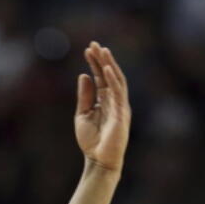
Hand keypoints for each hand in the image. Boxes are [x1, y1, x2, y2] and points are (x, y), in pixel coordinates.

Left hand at [74, 41, 130, 173]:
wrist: (98, 159)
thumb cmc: (91, 141)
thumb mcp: (83, 115)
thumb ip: (85, 96)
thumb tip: (84, 75)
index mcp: (105, 100)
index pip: (101, 77)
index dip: (95, 63)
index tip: (88, 49)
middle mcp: (115, 100)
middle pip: (110, 75)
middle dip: (103, 59)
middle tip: (94, 44)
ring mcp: (120, 106)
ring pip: (116, 80)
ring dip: (109, 65)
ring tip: (102, 50)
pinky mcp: (122, 113)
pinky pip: (119, 93)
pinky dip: (113, 80)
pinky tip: (106, 69)